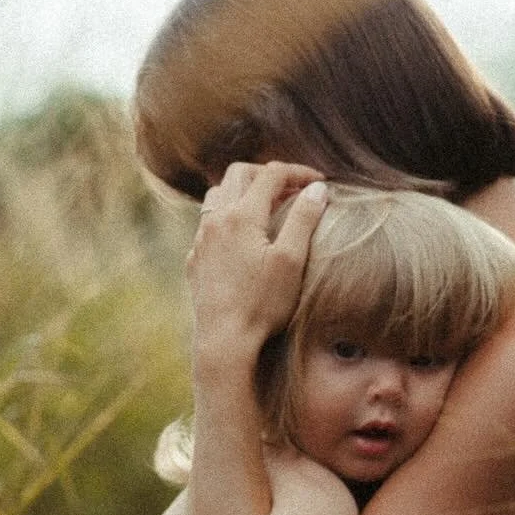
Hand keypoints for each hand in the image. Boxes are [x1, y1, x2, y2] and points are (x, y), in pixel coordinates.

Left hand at [187, 162, 326, 359]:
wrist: (224, 342)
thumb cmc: (262, 305)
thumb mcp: (292, 261)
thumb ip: (304, 219)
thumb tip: (317, 189)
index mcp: (242, 215)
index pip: (272, 175)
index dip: (299, 172)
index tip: (320, 181)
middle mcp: (216, 220)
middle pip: (239, 173)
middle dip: (268, 174)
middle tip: (293, 188)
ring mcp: (201, 239)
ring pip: (218, 194)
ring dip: (243, 191)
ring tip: (266, 206)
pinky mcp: (195, 259)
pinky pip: (208, 223)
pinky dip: (228, 217)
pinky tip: (243, 237)